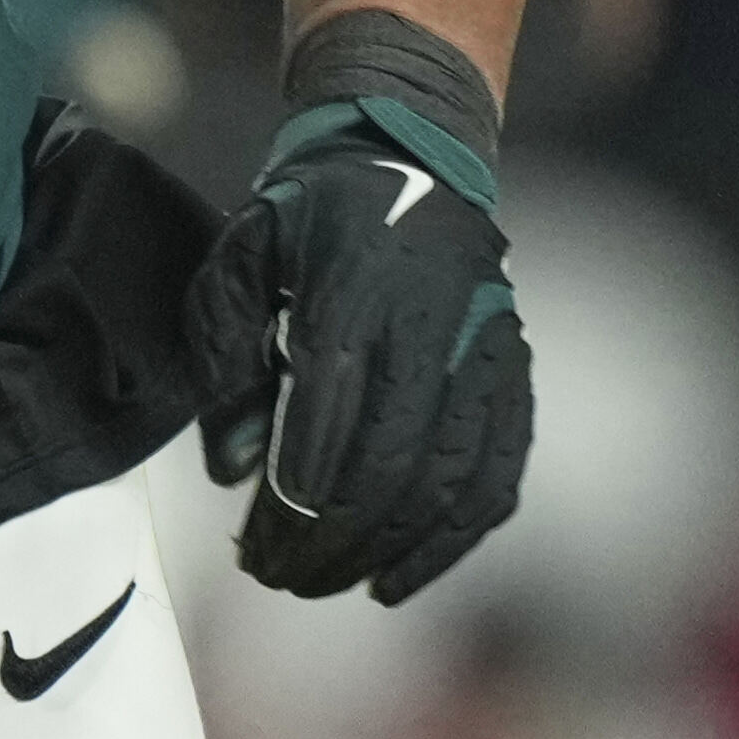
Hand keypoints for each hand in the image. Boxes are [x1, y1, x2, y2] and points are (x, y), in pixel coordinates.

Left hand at [181, 12, 533, 606]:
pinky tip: (398, 581)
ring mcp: (486, 351)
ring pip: (447, 482)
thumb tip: (233, 469)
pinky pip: (494, 477)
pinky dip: (450, 541)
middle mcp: (433, 323)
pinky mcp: (515, 376)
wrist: (414, 154)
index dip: (295, 502)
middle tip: (279, 578)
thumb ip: (223, 349)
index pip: (329, 421)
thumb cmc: (308, 217)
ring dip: (384, 551)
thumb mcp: (239, 253)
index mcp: (355, 290)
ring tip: (327, 584)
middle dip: (331, 541)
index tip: (256, 549)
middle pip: (388, 466)